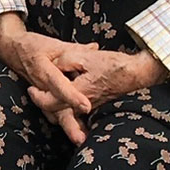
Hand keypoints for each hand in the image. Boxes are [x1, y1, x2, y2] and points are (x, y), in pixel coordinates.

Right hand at [0, 13, 94, 135]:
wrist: (11, 50)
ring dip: (67, 128)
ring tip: (81, 141)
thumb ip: (75, 49)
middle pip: (55, 109)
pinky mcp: (42, 100)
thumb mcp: (53, 44)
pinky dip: (64, 123)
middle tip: (81, 139)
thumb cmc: (32, 45)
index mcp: (43, 69)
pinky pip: (52, 114)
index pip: (58, 84)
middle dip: (68, 125)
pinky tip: (76, 133)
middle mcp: (40, 86)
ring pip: (53, 115)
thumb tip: (95, 48)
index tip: (86, 106)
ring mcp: (39, 96)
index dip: (71, 97)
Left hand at [29, 44, 167, 144]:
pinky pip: (78, 112)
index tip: (32, 88)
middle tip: (34, 94)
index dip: (38, 97)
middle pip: (58, 113)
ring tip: (44, 100)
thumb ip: (65, 60)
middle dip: (44, 107)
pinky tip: (64, 104)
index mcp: (78, 92)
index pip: (51, 101)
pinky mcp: (97, 106)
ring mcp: (91, 108)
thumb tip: (53, 65)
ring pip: (68, 113)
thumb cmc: (113, 65)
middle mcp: (84, 105)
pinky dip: (68, 109)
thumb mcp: (86, 57)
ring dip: (55, 109)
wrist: (138, 74)